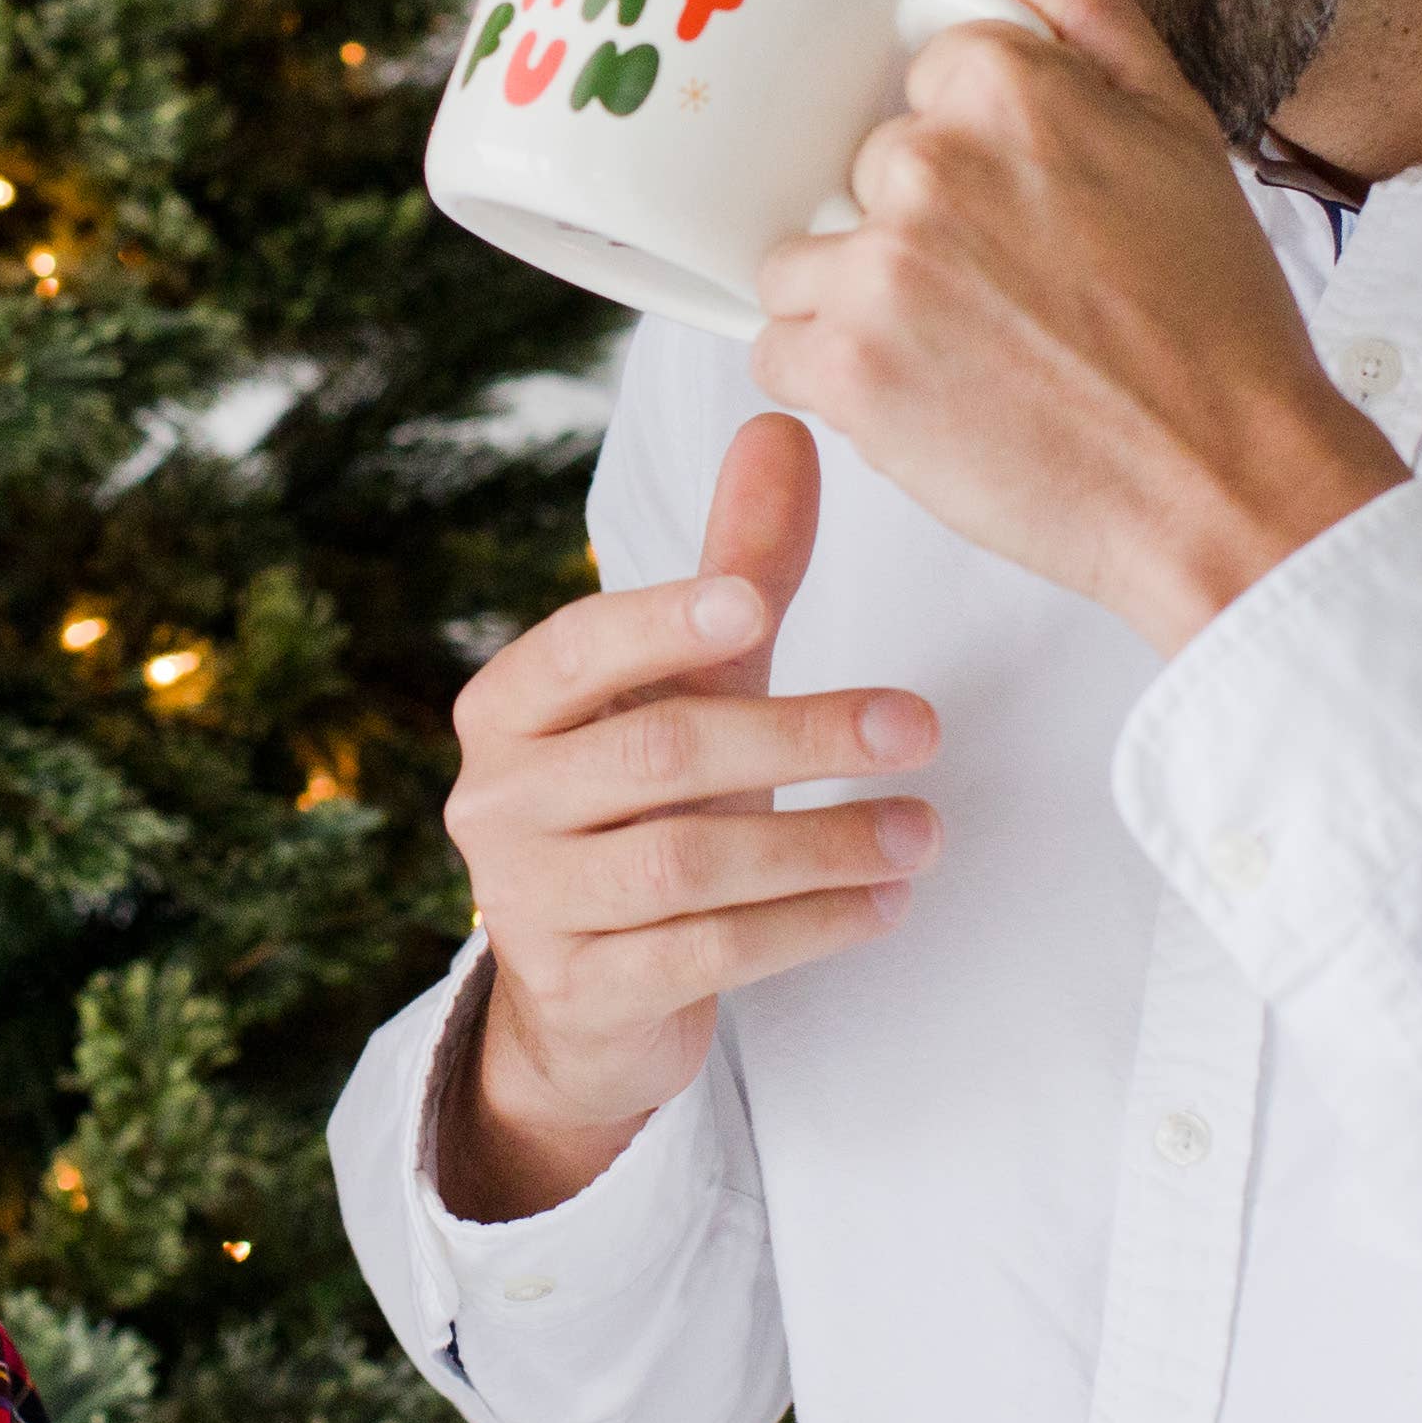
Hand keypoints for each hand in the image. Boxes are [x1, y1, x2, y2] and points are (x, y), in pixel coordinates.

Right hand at [438, 415, 941, 1217]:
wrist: (587, 997)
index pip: (578, 648)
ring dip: (820, 844)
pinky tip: (882, 904)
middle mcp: (499, 800)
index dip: (662, 622)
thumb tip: (780, 425)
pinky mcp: (583, 994)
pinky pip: (705, 955)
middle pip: (656, 754)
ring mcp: (529, 904)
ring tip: (922, 831)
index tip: (756, 602)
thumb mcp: (688, 689)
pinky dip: (805, 927)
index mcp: (509, 708)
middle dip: (798, 735)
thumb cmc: (643, 812)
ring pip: (685, 865)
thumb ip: (736, 568)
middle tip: (919, 727)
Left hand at [743, 0, 1407, 648]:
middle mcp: (929, 161)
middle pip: (856, 176)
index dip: (967, 160)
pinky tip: (924, 397)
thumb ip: (1083, 12)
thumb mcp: (1180, 127)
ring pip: (800, 259)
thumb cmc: (1213, 318)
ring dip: (857, 305)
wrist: (1224, 480)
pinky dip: (833, 380)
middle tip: (1009, 299)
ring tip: (961, 352)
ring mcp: (878, 264)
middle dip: (912, 232)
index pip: (914, 89)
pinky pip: (776, 349)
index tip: (1021, 217)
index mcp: (1005, 84)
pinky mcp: (845, 366)